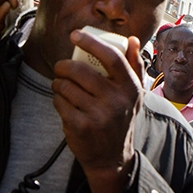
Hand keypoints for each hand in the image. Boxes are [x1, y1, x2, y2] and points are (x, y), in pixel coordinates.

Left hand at [52, 29, 144, 192]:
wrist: (112, 157)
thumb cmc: (120, 119)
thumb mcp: (134, 95)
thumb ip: (135, 66)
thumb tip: (134, 40)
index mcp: (130, 88)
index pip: (111, 57)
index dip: (91, 42)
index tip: (75, 35)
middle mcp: (116, 101)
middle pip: (81, 70)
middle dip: (64, 65)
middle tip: (61, 67)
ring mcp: (98, 115)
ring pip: (66, 86)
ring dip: (58, 83)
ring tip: (62, 86)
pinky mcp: (81, 127)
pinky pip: (60, 102)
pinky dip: (57, 99)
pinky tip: (63, 102)